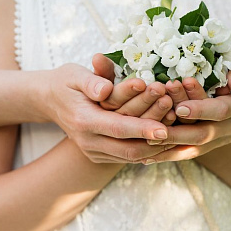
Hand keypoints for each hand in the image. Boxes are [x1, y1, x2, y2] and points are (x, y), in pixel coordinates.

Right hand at [42, 63, 174, 163]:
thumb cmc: (67, 82)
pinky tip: (168, 141)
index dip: (142, 129)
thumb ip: (92, 80)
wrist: (50, 100)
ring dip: (156, 147)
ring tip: (180, 133)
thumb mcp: (74, 74)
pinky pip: (128, 156)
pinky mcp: (99, 156)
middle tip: (181, 128)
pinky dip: (148, 150)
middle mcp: (87, 141)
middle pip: (128, 148)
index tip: (166, 128)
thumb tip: (106, 89)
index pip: (117, 128)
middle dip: (156, 139)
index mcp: (82, 120)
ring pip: (131, 155)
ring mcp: (92, 151)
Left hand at [144, 50, 230, 162]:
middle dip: (178, 132)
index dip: (200, 109)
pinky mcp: (209, 145)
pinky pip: (187, 152)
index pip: (219, 110)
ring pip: (193, 147)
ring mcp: (220, 139)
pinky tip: (146, 157)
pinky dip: (168, 155)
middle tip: (155, 128)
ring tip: (147, 142)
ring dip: (169, 146)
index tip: (179, 108)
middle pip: (203, 134)